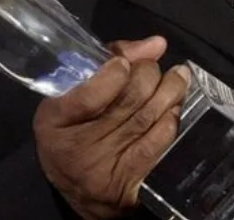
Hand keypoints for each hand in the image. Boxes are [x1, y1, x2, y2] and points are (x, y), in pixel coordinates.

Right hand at [33, 36, 190, 219]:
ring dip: (171, 90)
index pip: (89, 95)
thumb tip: (156, 44)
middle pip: (128, 99)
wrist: (82, 190)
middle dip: (149, 75)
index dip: (115, 72)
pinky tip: (174, 105)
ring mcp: (106, 163)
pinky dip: (172, 117)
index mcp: (55, 119)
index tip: (125, 63)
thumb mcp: (73, 93)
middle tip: (153, 68)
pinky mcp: (131, 176)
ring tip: (178, 76)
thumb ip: (108, 61)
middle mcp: (79, 144)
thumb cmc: (75, 130)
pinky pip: (160, 139)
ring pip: (148, 116)